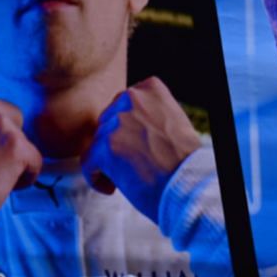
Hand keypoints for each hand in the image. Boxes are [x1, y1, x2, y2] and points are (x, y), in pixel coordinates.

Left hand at [83, 76, 202, 225]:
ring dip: (108, 161)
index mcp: (150, 88)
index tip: (138, 146)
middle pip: (107, 122)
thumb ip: (148, 113)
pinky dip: (96, 177)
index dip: (126, 128)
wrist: (189, 184)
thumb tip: (125, 124)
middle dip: (116, 143)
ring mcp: (116, 122)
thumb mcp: (173, 120)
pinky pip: (88, 162)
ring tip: (127, 177)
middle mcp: (131, 98)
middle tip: (132, 163)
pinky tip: (112, 188)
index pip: (123, 104)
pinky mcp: (104, 147)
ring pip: (97, 143)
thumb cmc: (185, 160)